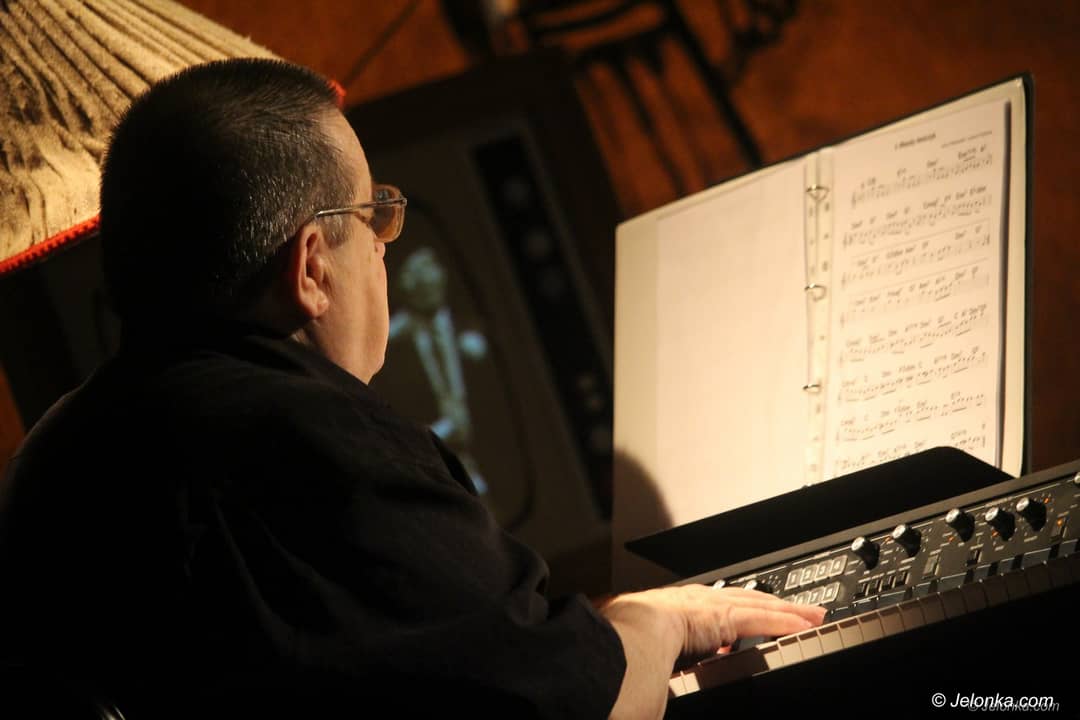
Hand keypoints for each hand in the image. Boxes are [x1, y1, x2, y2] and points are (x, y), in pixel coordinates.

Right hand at [604, 584, 824, 657]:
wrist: (616, 641)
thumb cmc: (614, 654)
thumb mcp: (637, 662)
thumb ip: (654, 673)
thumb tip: (649, 695)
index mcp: (664, 614)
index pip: (703, 610)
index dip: (725, 613)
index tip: (738, 621)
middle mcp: (687, 602)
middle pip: (737, 600)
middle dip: (765, 603)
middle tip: (789, 608)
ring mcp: (706, 607)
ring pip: (755, 605)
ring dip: (784, 609)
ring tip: (809, 613)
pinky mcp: (721, 617)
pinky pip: (761, 619)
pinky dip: (785, 620)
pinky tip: (805, 623)